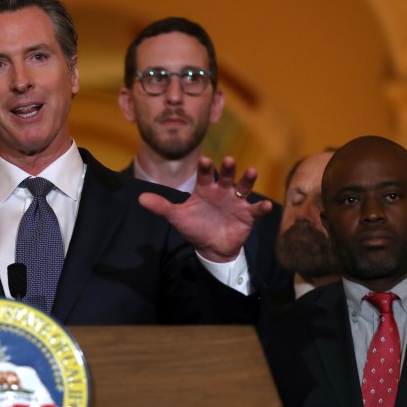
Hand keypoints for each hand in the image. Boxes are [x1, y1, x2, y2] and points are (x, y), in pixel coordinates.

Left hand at [138, 156, 272, 261]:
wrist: (211, 247)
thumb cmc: (195, 226)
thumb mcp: (177, 217)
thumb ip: (161, 207)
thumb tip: (140, 199)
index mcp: (205, 188)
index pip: (204, 174)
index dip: (205, 168)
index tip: (204, 160)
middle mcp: (222, 191)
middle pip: (225, 176)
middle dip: (228, 168)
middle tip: (228, 160)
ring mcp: (236, 201)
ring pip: (243, 187)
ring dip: (247, 180)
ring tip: (252, 171)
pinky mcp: (247, 215)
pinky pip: (256, 209)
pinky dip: (262, 207)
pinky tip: (267, 206)